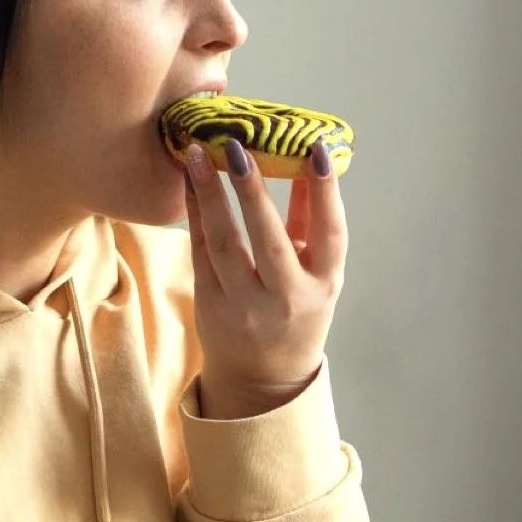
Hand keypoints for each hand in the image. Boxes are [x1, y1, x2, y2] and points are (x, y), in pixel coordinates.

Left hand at [183, 137, 347, 417]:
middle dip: (252, 190)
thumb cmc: (295, 311)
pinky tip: (191, 182)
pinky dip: (195, 214)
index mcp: (322, 286)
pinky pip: (200, 253)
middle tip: (237, 144)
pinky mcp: (211, 307)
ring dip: (211, 195)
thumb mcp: (315, 271)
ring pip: (225, 244)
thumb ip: (309, 219)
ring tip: (198, 154)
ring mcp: (246, 307)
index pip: (330, 234)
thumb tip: (305, 160)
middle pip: (269, 239)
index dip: (325, 192)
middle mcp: (287, 299)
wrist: (264, 378)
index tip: (315, 148)